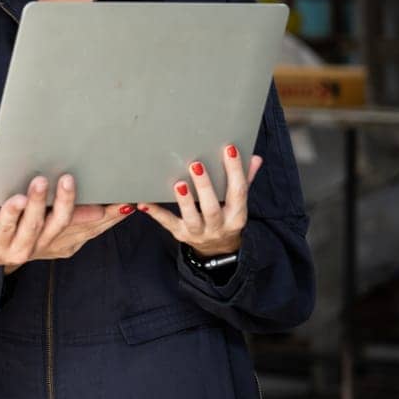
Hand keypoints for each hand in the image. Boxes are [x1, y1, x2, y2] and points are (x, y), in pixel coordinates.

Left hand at [0, 174, 122, 272]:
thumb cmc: (6, 232)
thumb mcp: (37, 226)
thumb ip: (62, 216)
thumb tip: (100, 208)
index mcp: (44, 242)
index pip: (73, 228)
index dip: (92, 216)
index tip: (111, 201)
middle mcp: (26, 247)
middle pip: (45, 226)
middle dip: (55, 203)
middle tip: (62, 179)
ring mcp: (0, 247)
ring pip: (13, 227)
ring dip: (18, 210)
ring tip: (21, 196)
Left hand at [137, 144, 262, 257]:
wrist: (217, 249)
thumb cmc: (227, 216)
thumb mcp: (238, 202)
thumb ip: (244, 180)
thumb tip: (255, 158)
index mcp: (237, 215)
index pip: (239, 191)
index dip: (235, 170)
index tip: (229, 149)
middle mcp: (219, 225)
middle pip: (212, 206)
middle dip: (204, 186)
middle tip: (195, 164)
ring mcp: (199, 232)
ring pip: (191, 217)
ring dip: (184, 200)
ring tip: (178, 184)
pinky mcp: (180, 233)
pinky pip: (167, 222)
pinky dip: (155, 212)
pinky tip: (143, 201)